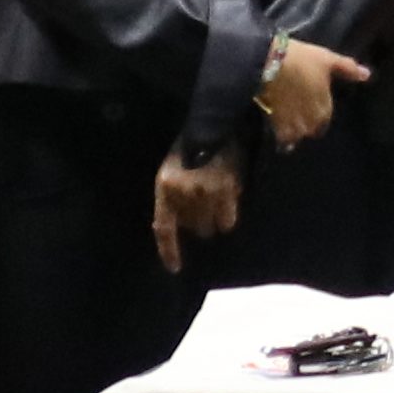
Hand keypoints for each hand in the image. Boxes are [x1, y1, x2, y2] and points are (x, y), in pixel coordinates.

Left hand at [152, 149, 244, 269]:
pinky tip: (229, 202)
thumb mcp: (172, 171)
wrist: (215, 124)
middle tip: (203, 210)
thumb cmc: (189, 147)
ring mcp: (206, 193)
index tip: (174, 268)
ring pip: (211, 227)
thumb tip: (181, 224)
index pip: (164, 227)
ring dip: (213, 220)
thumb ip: (173, 195)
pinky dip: (227, 217)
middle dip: (197, 224)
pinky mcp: (227, 191)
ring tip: (216, 204)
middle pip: (193, 228)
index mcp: (165, 186)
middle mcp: (184, 193)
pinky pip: (227, 221)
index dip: (169, 251)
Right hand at [258, 38, 372, 146]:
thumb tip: (367, 75)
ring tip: (290, 123)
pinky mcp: (275, 125)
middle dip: (308, 123)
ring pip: (298, 135)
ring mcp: (293, 126)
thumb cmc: (302, 60)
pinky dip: (282, 137)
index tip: (313, 105)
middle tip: (301, 113)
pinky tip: (279, 131)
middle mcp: (311, 122)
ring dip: (296, 131)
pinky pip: (282, 139)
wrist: (268, 63)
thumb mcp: (327, 60)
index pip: (325, 118)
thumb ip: (347, 69)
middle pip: (312, 129)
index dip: (319, 111)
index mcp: (324, 109)